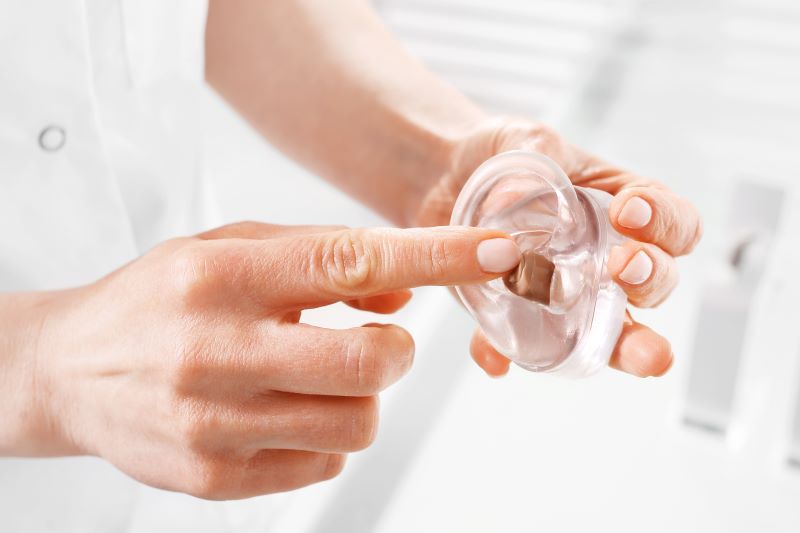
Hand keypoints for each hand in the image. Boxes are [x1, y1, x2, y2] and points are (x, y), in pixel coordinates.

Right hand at [15, 222, 518, 498]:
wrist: (71, 370)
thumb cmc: (161, 300)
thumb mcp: (230, 249)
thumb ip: (320, 259)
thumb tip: (404, 294)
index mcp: (224, 275)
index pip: (350, 261)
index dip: (435, 257)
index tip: (494, 251)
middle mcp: (216, 349)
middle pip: (369, 364)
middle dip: (395, 353)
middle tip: (375, 342)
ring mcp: (213, 424)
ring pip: (358, 424)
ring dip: (364, 398)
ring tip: (317, 377)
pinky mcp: (213, 479)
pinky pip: (322, 464)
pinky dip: (326, 435)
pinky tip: (284, 412)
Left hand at [416, 117, 702, 377]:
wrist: (447, 176)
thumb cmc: (502, 153)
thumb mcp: (520, 139)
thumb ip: (527, 158)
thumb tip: (510, 202)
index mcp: (622, 207)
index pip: (673, 223)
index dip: (666, 223)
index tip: (629, 214)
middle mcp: (606, 258)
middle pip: (656, 281)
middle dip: (651, 279)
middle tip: (622, 269)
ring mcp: (568, 294)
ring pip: (611, 331)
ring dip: (627, 347)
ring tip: (641, 358)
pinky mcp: (522, 315)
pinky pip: (525, 345)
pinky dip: (511, 354)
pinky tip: (498, 359)